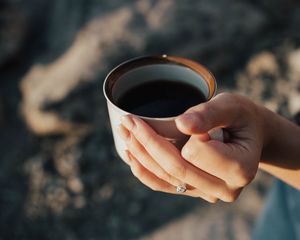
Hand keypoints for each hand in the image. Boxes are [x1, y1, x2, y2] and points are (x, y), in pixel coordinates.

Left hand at [118, 93, 264, 201]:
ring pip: (167, 178)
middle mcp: (225, 188)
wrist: (248, 136)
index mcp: (240, 168)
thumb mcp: (232, 106)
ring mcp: (208, 193)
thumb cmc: (242, 118)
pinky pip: (165, 185)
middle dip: (147, 142)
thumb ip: (210, 113)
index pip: (196, 153)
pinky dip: (145, 171)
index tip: (176, 117)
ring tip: (123, 132)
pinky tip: (130, 156)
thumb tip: (182, 124)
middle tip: (127, 120)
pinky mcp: (195, 191)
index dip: (182, 135)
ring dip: (140, 155)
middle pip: (176, 168)